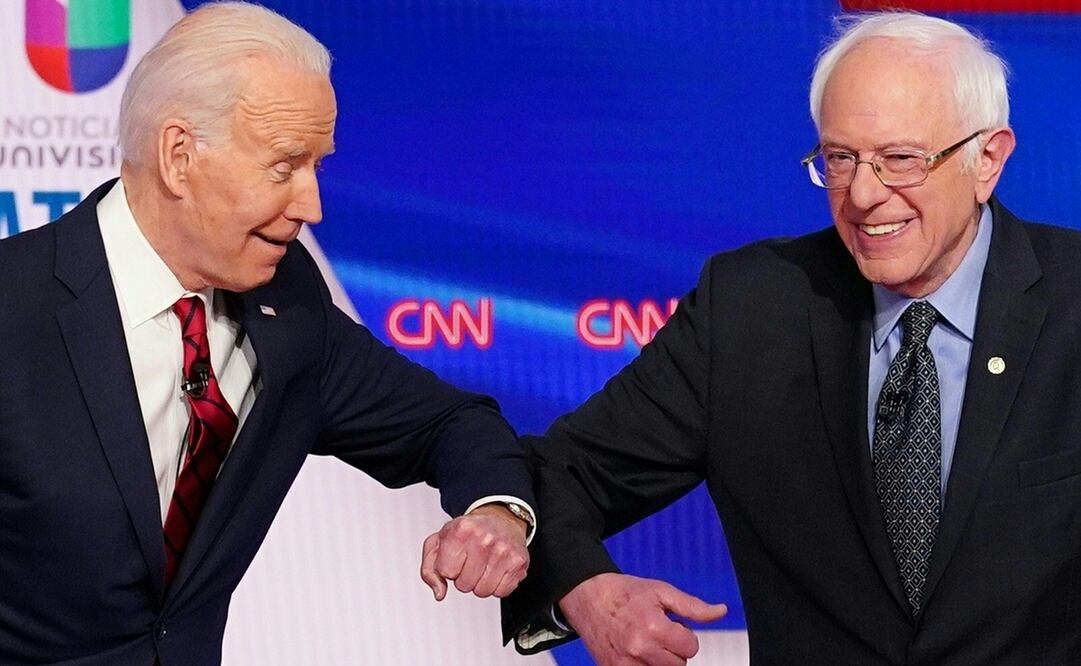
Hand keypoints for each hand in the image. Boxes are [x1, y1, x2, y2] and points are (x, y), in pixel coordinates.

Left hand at [420, 505, 528, 600]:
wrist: (501, 518)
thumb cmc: (468, 532)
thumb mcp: (439, 542)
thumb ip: (429, 570)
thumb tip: (439, 593)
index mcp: (461, 530)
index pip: (446, 572)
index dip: (448, 568)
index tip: (456, 556)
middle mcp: (483, 539)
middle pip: (464, 585)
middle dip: (464, 577)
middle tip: (471, 561)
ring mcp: (503, 550)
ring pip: (483, 591)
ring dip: (480, 583)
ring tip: (484, 565)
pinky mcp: (518, 562)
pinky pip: (501, 592)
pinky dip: (497, 585)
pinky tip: (497, 569)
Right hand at [559, 573, 726, 665]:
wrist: (587, 596)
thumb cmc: (624, 592)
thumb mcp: (661, 591)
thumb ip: (692, 606)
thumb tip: (720, 611)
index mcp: (653, 627)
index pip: (691, 647)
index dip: (685, 634)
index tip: (672, 625)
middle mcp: (638, 649)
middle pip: (679, 665)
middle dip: (673, 650)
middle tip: (657, 632)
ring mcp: (624, 664)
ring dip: (659, 660)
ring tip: (646, 641)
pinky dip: (643, 665)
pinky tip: (635, 651)